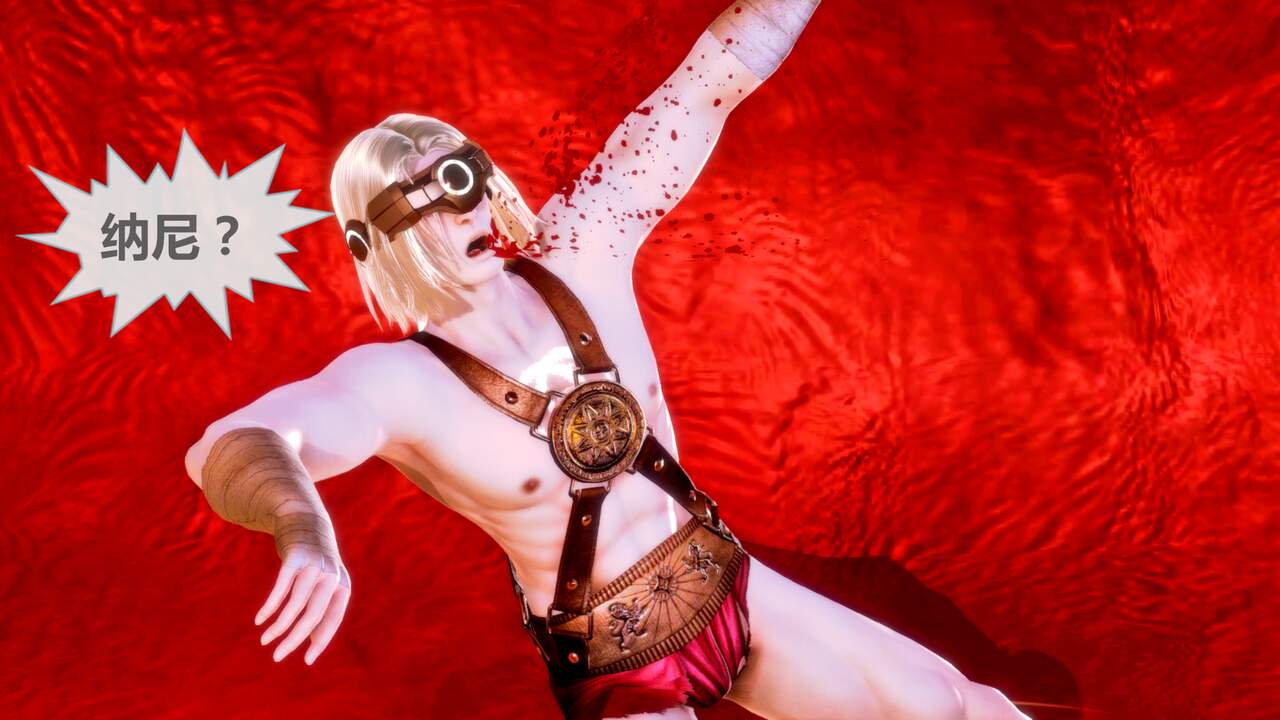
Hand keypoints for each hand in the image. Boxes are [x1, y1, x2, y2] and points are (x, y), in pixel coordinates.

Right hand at [255, 543, 351, 664]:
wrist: (305, 520)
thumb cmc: (315, 562)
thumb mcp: (324, 583)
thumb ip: (321, 609)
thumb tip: (312, 642)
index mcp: (342, 586)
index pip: (333, 620)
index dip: (320, 641)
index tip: (306, 660)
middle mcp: (331, 576)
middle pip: (313, 615)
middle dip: (294, 639)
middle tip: (277, 657)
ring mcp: (313, 565)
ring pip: (295, 604)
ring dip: (278, 626)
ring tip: (264, 640)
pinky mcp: (294, 557)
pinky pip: (281, 588)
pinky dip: (270, 606)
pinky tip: (260, 620)